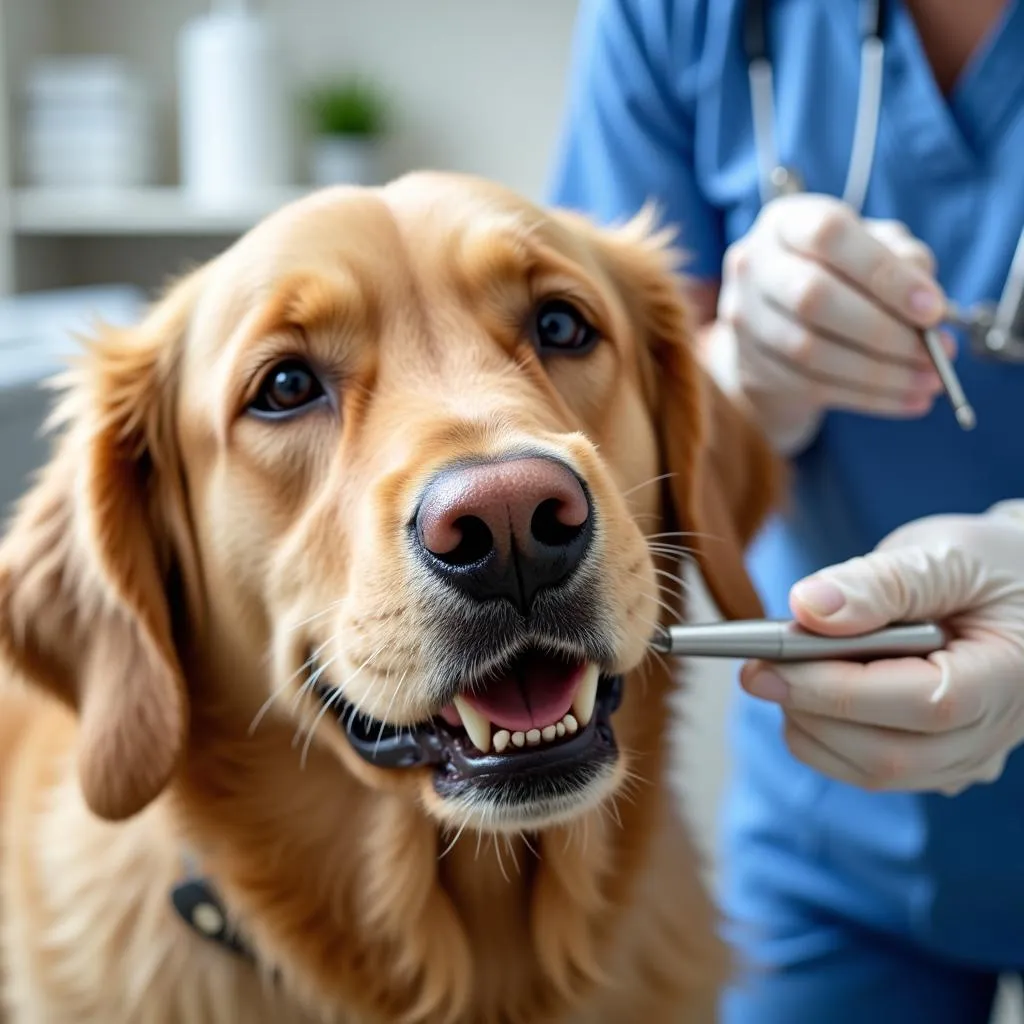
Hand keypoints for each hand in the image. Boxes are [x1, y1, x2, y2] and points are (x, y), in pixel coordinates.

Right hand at [706, 193, 954, 452]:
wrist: (781, 324)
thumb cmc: (840, 275)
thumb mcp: (875, 250)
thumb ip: (903, 263)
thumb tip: (930, 309)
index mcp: (787, 221)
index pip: (830, 236)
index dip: (884, 273)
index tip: (934, 309)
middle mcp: (753, 264)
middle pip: (812, 298)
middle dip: (883, 331)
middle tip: (936, 353)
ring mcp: (743, 318)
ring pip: (810, 351)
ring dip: (880, 372)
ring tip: (930, 381)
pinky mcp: (750, 364)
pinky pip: (810, 386)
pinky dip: (867, 397)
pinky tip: (907, 399)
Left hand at [740, 503, 1023, 794]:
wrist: (1018, 588)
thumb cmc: (988, 565)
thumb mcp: (944, 554)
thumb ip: (880, 582)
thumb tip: (807, 608)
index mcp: (1007, 677)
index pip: (920, 705)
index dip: (834, 688)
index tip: (766, 661)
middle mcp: (992, 734)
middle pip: (889, 755)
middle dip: (808, 711)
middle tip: (756, 669)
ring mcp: (965, 758)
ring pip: (871, 772)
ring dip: (809, 727)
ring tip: (783, 671)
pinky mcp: (936, 762)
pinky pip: (869, 769)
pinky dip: (824, 736)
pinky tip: (810, 687)